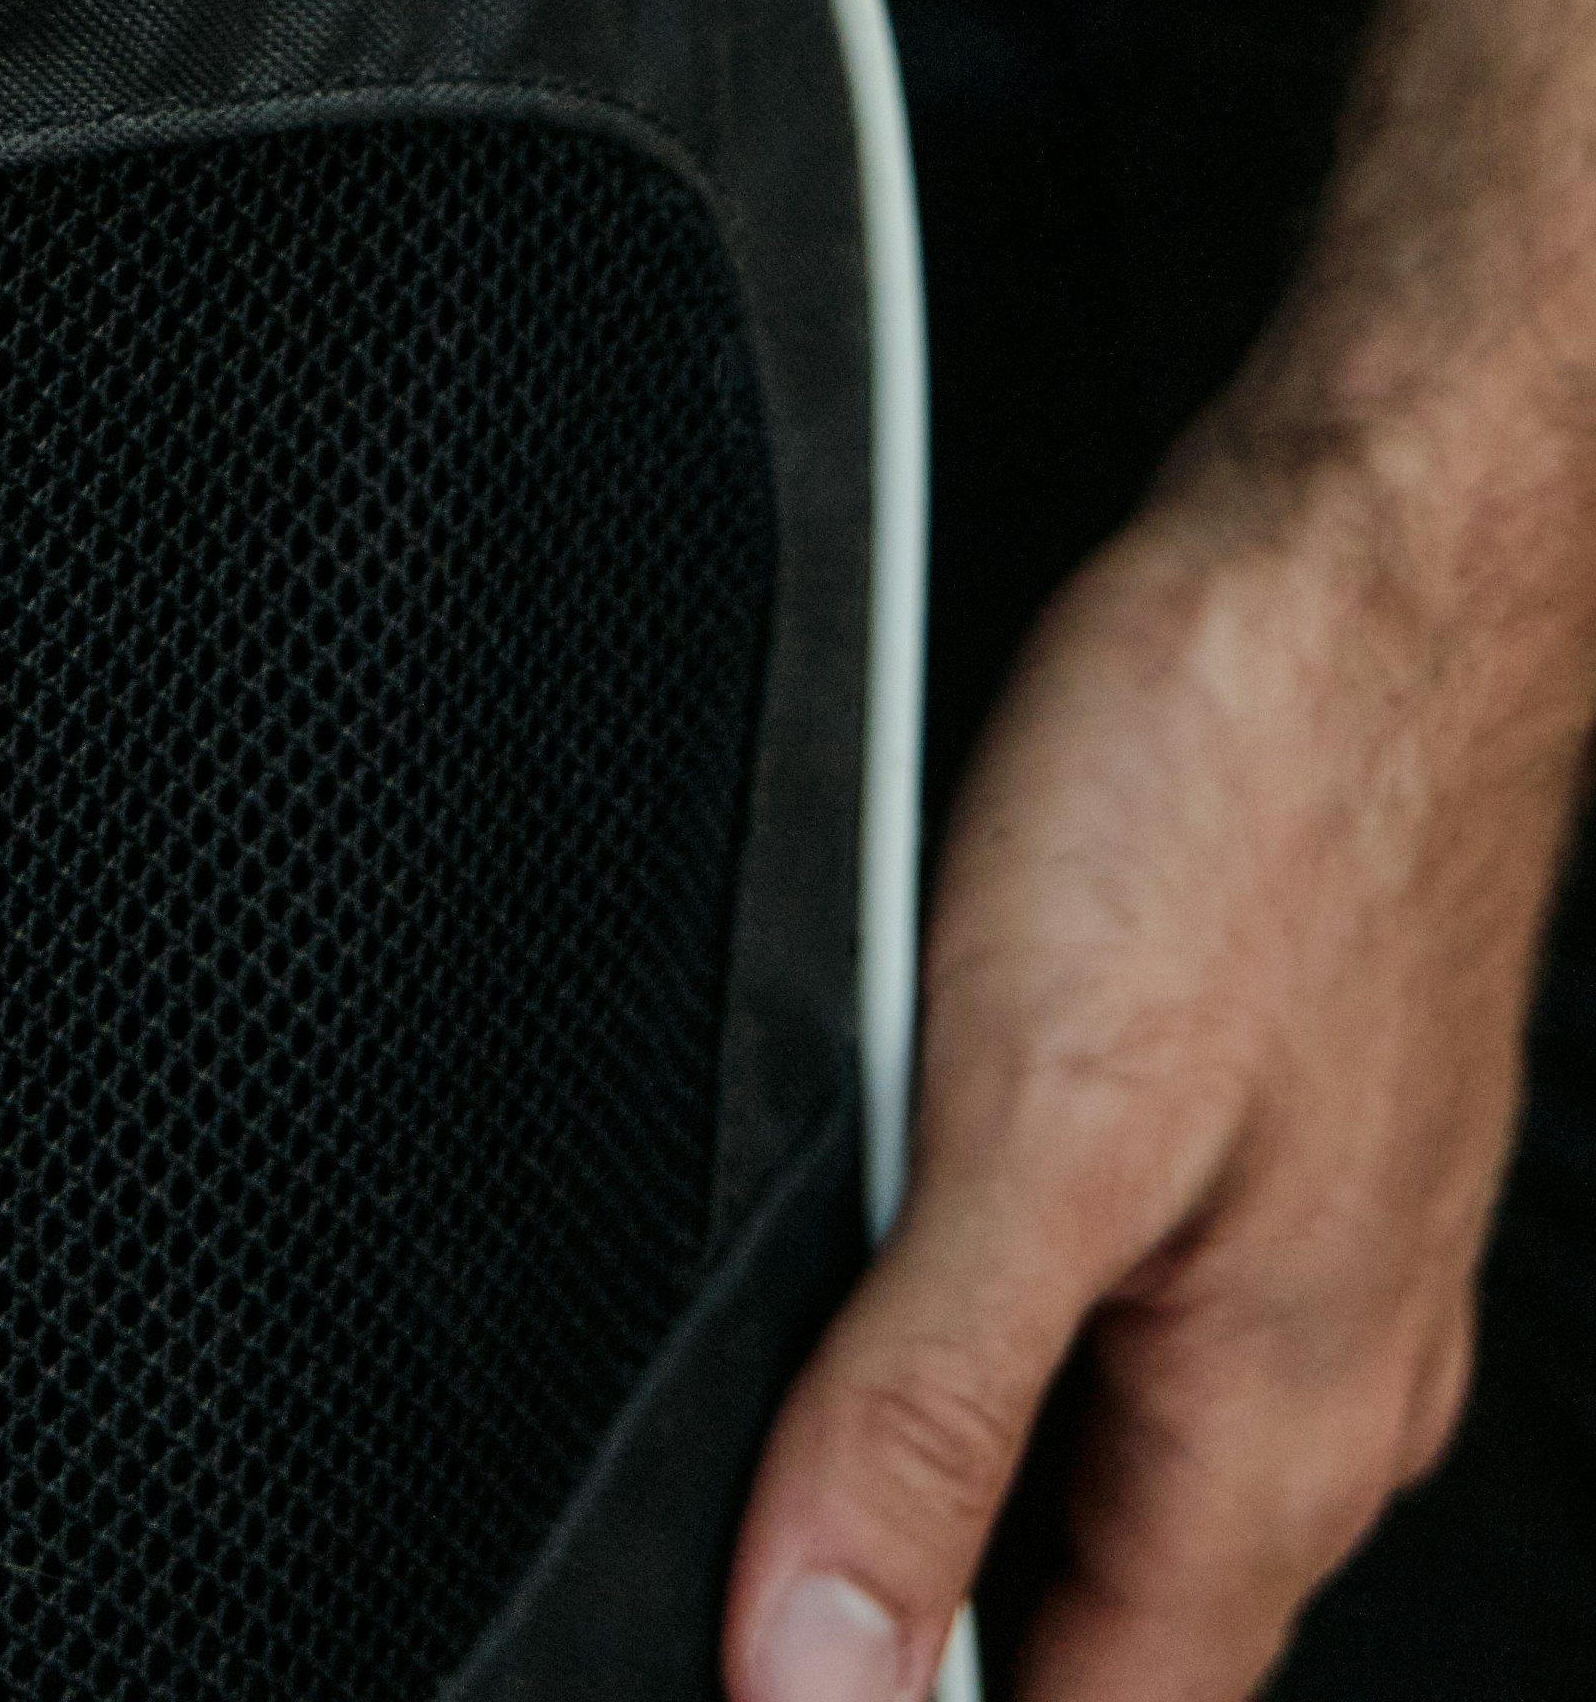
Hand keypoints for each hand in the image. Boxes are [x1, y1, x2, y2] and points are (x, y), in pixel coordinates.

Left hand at [725, 398, 1594, 1701]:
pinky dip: (1006, 1303)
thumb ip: (916, 1415)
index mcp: (1277, 1435)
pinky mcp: (1277, 1129)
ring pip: (1114, 1458)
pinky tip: (912, 1200)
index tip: (769, 1676)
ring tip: (820, 1362)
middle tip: (767, 1529)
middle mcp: (1328, 1380)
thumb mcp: (1027, 1123)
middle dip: (931, 1610)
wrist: (1368, 547)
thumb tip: (813, 1667)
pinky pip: (1130, 1302)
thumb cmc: (1244, 778)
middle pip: (1106, 1616)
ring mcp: (1319, 1255)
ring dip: (961, 1449)